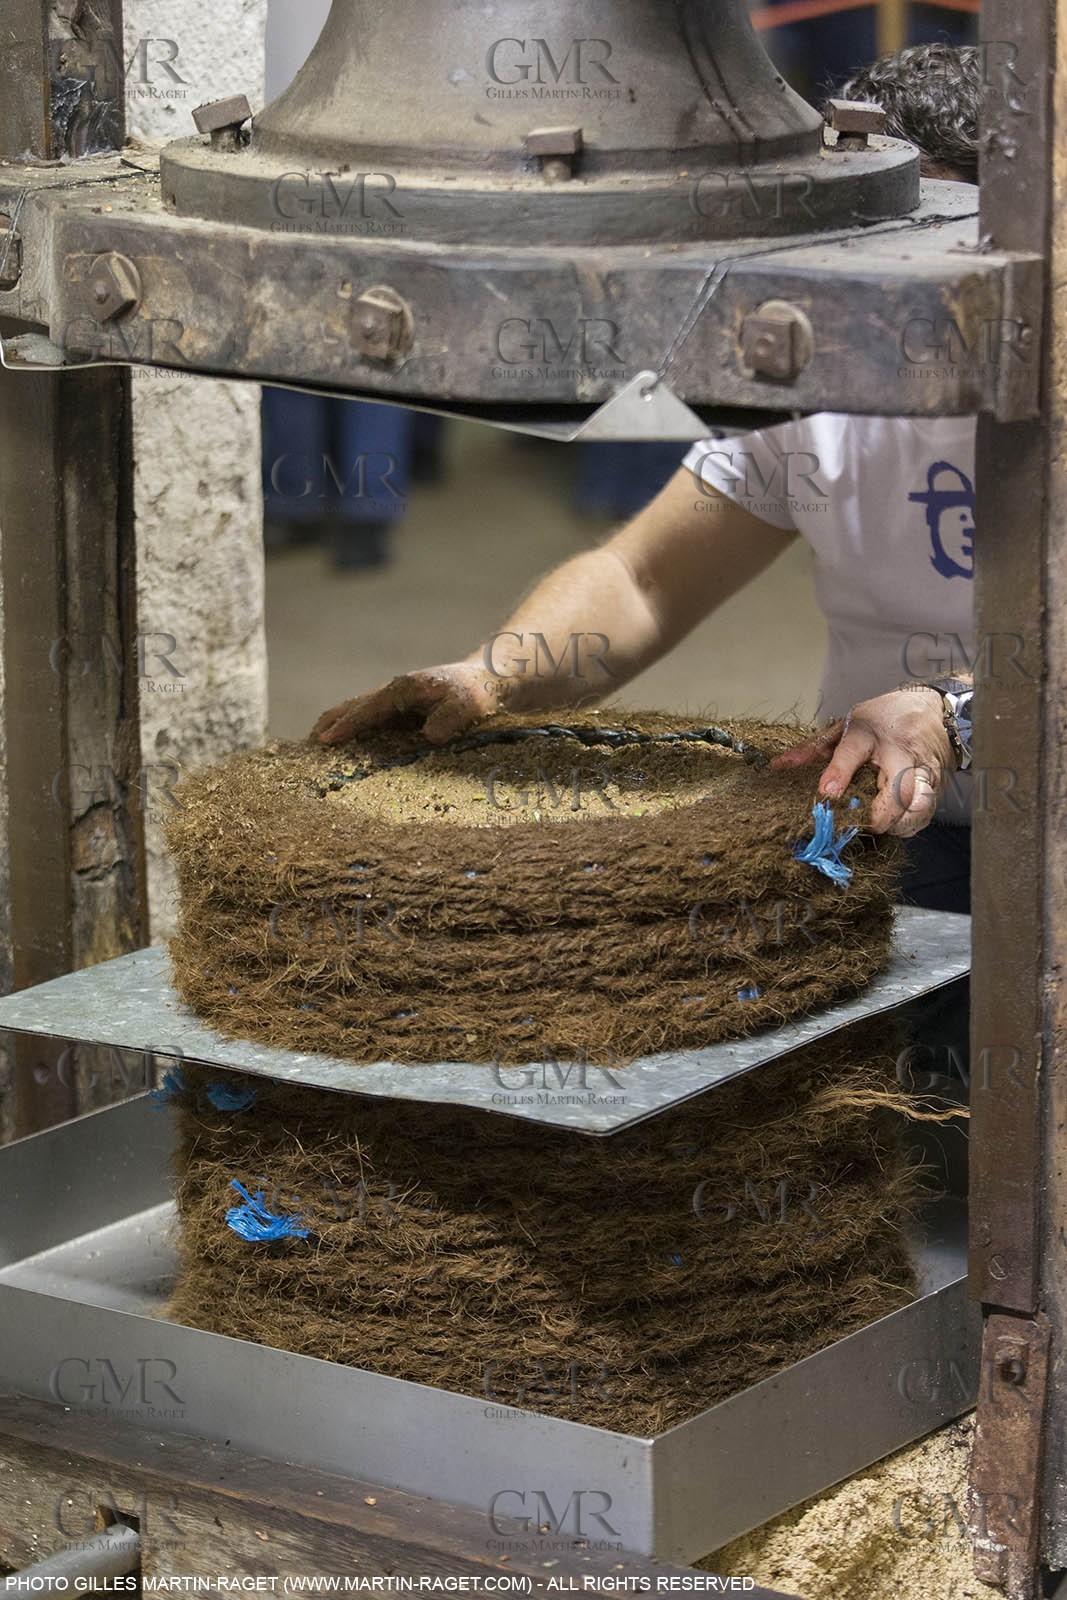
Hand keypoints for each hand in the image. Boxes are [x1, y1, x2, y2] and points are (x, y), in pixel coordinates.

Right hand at [311, 662, 502, 744]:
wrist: (483, 681)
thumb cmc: (474, 694)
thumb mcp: (468, 705)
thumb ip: (449, 718)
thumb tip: (427, 735)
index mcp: (403, 690)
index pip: (368, 710)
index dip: (346, 725)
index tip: (325, 740)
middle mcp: (392, 693)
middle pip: (351, 707)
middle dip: (328, 724)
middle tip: (307, 747)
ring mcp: (392, 701)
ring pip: (355, 711)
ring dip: (334, 726)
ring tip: (313, 747)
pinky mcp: (396, 710)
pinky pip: (366, 719)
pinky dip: (349, 729)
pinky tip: (341, 745)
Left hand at [769, 688, 954, 836]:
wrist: (935, 709)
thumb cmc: (885, 718)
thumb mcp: (846, 725)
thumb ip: (814, 749)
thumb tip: (780, 766)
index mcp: (869, 733)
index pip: (852, 751)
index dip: (838, 774)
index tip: (827, 794)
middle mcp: (899, 752)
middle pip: (897, 790)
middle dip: (878, 816)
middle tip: (859, 822)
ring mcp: (922, 769)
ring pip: (917, 806)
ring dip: (897, 824)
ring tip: (879, 823)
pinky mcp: (937, 783)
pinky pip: (926, 812)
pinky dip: (910, 824)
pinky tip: (896, 822)